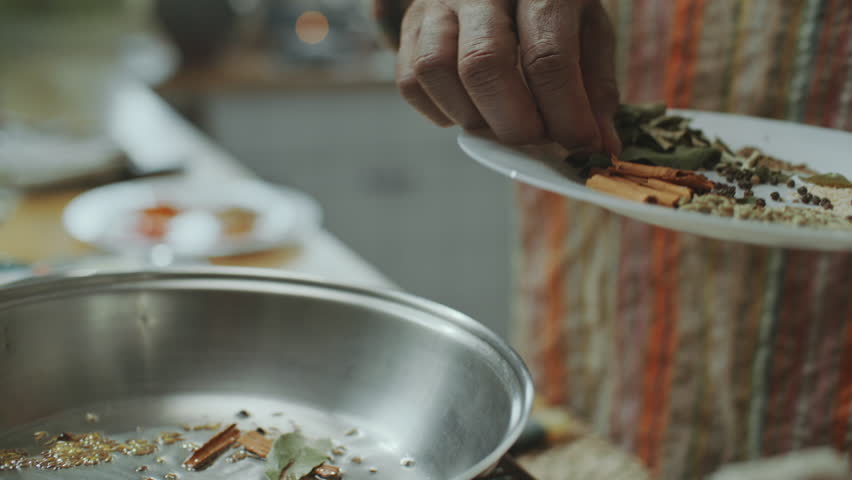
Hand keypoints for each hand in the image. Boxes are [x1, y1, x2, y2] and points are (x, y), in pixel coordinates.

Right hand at [396, 0, 620, 153]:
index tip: (579, 146)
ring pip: (435, 70)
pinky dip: (441, 111)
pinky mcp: (411, 25)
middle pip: (483, 63)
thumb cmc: (551, 10)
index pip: (547, 57)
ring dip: (471, 117)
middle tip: (534, 141)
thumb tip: (599, 148)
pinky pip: (411, 80)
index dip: (565, 113)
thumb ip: (595, 89)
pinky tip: (471, 110)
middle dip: (512, 122)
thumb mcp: (588, 33)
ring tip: (500, 124)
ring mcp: (438, 4)